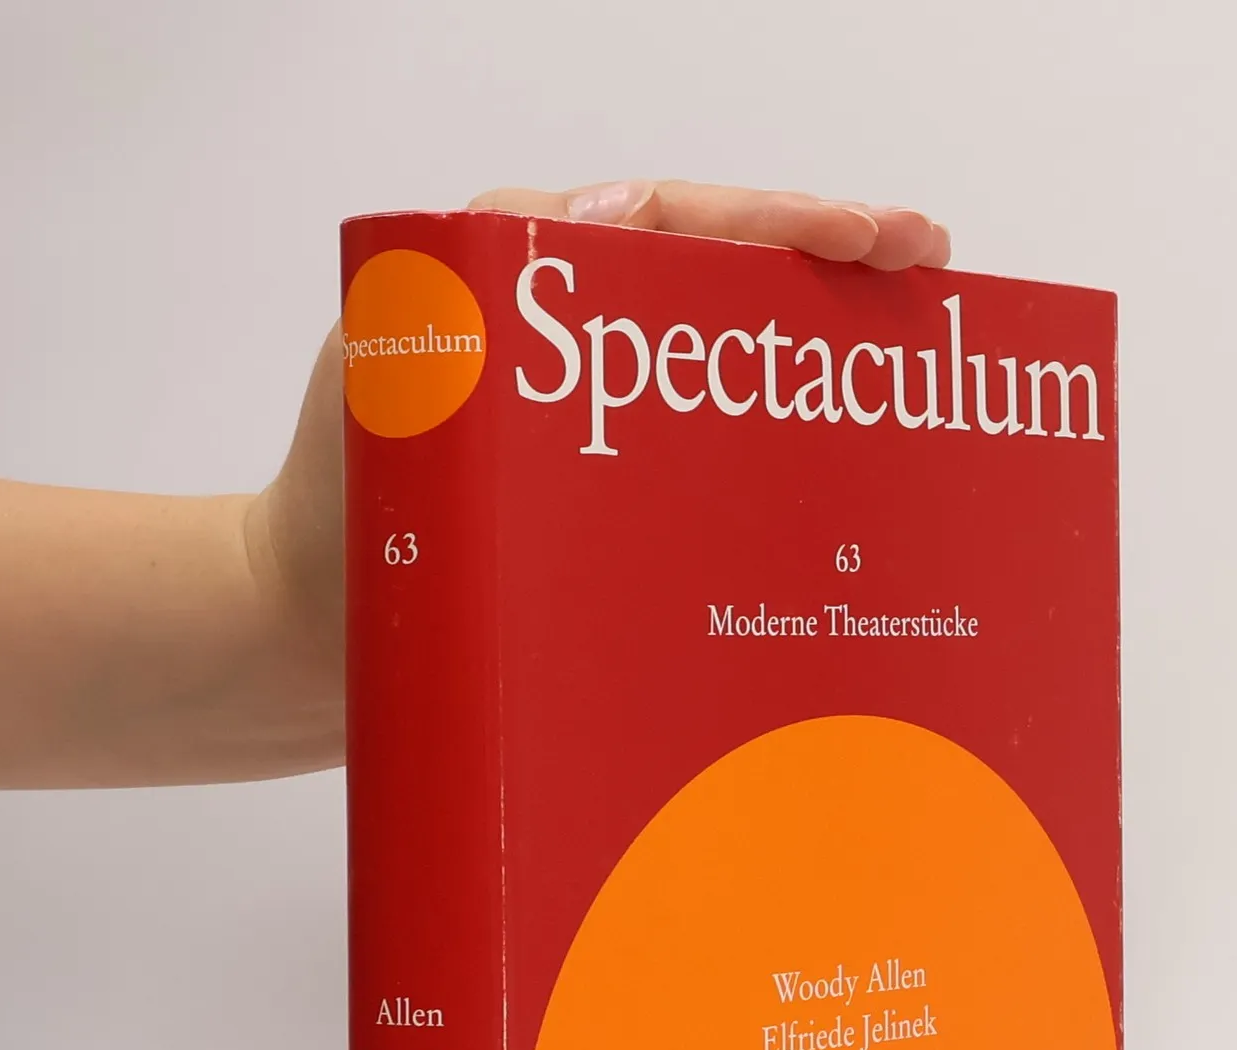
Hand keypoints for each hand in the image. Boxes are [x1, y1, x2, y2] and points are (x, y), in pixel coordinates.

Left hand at [247, 182, 952, 755]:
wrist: (307, 649)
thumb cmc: (339, 520)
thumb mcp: (388, 380)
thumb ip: (468, 294)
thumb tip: (597, 213)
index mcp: (530, 287)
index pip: (676, 227)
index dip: (780, 224)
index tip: (868, 235)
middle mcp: (584, 348)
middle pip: (729, 282)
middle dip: (832, 266)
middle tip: (930, 266)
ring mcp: (609, 433)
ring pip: (736, 374)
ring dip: (825, 360)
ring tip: (920, 352)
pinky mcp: (619, 511)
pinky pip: (716, 466)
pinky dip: (786, 460)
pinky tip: (856, 479)